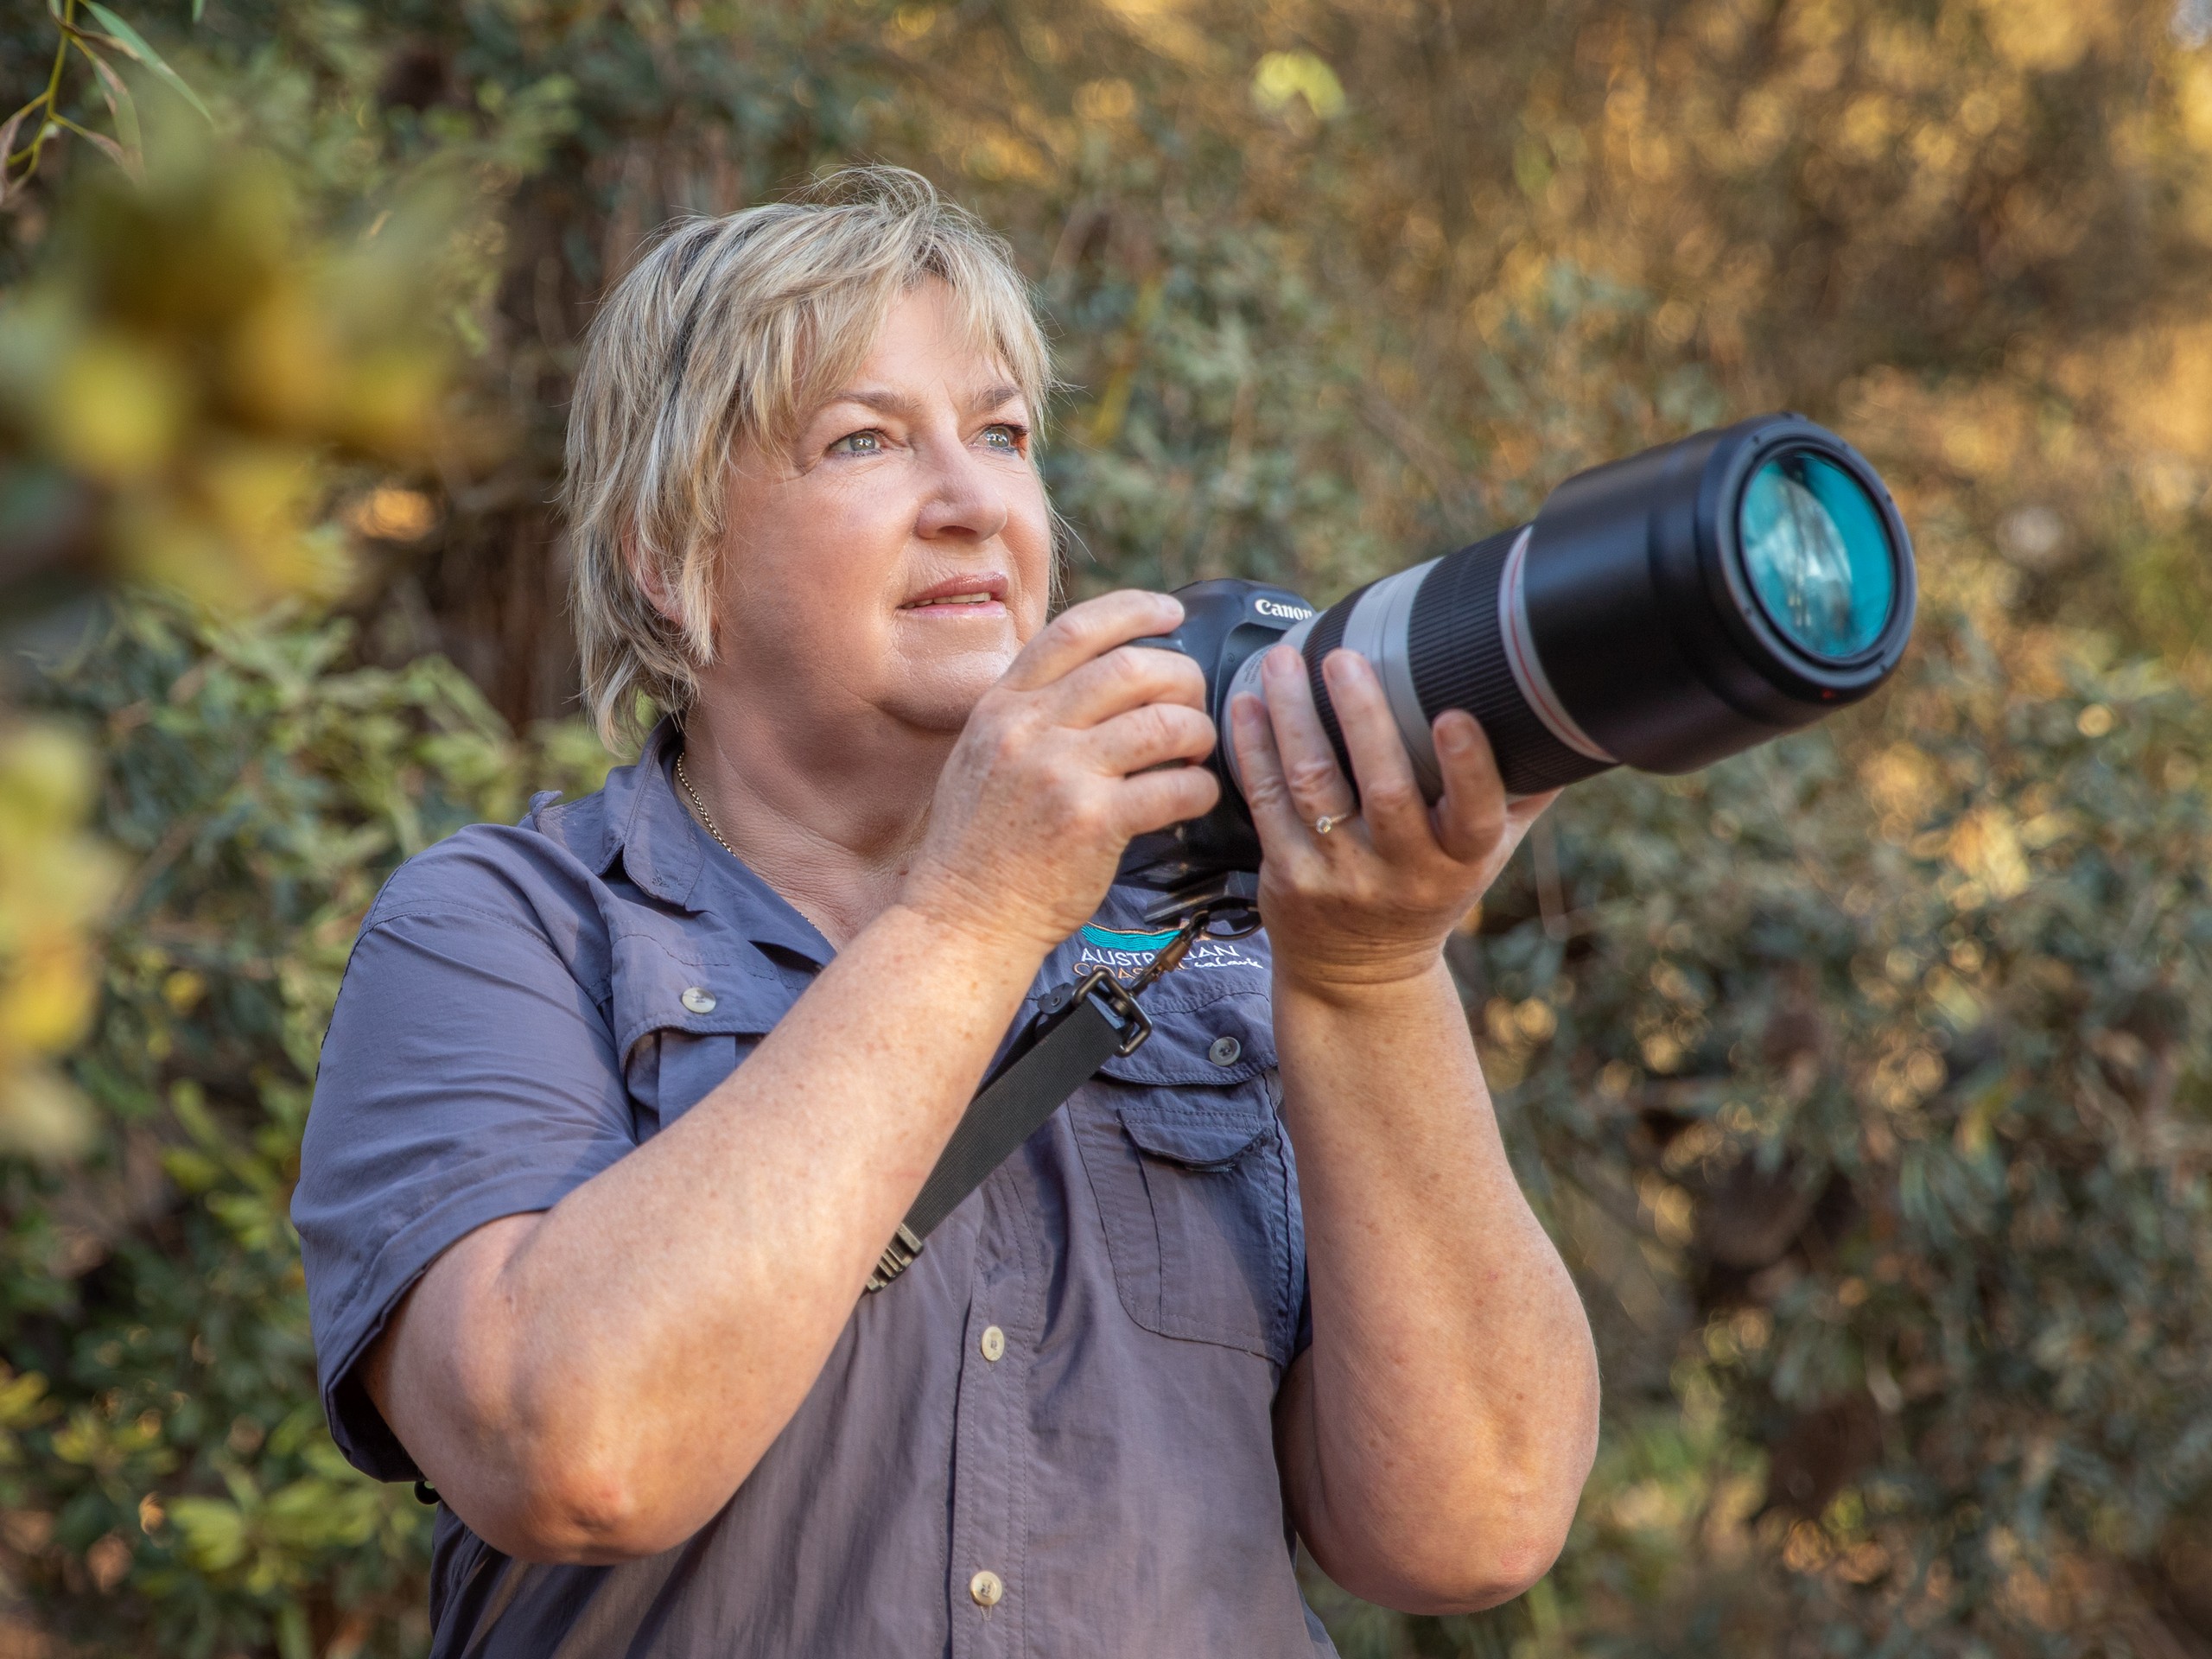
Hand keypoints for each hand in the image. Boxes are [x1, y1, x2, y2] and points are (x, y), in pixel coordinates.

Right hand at [903, 591, 1220, 954]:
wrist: (963, 918)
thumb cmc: (979, 845)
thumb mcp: (982, 755)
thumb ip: (1028, 712)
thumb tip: (1094, 676)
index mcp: (1003, 706)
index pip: (1075, 630)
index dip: (1133, 611)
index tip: (1170, 613)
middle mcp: (1028, 730)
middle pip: (1131, 667)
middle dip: (1181, 677)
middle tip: (1193, 700)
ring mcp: (1060, 774)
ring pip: (1162, 723)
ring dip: (1197, 731)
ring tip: (1196, 750)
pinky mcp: (1092, 823)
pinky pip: (1174, 787)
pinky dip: (1200, 788)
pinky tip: (1195, 795)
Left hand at [1229, 644, 1555, 998]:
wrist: (1360, 973)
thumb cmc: (1430, 890)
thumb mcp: (1488, 854)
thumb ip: (1521, 790)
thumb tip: (1569, 711)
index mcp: (1461, 859)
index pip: (1474, 815)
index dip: (1467, 768)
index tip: (1456, 714)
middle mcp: (1403, 871)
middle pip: (1385, 790)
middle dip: (1362, 718)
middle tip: (1344, 657)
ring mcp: (1341, 876)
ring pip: (1314, 788)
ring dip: (1293, 719)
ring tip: (1283, 662)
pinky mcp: (1288, 877)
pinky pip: (1268, 804)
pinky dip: (1255, 749)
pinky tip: (1247, 704)